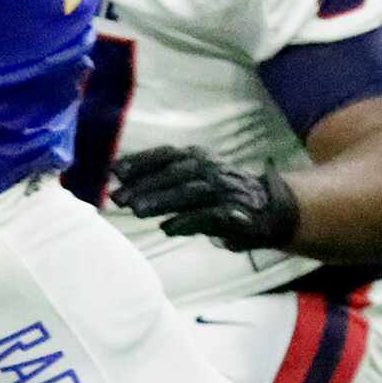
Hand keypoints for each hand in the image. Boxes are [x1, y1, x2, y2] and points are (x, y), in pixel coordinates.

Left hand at [110, 147, 299, 250]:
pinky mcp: (236, 213)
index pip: (166, 155)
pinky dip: (188, 221)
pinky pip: (210, 215)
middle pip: (174, 172)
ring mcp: (224, 190)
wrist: (267, 209)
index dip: (140, 161)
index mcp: (197, 158)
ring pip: (190, 191)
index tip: (114, 171)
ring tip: (137, 211)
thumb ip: (158, 182)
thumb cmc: (217, 196)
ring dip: (162, 200)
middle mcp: (210, 169)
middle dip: (144, 184)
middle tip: (117, 198)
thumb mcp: (188, 182)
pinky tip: (167, 228)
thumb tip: (119, 183)